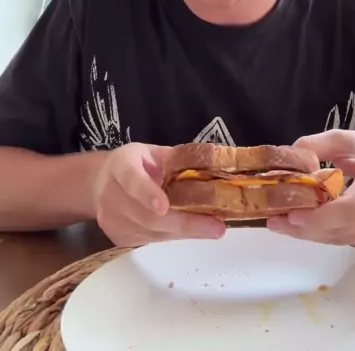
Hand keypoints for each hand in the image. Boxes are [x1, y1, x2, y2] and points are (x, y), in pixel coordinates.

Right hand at [92, 142, 225, 246]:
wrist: (100, 183)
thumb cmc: (136, 164)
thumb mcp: (153, 152)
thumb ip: (176, 159)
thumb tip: (213, 166)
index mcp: (121, 164)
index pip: (131, 179)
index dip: (147, 193)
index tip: (164, 206)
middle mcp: (111, 194)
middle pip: (146, 215)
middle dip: (183, 222)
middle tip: (215, 227)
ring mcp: (111, 220)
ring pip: (151, 232)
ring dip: (183, 232)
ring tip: (210, 228)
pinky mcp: (117, 238)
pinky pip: (149, 241)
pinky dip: (172, 236)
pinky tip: (188, 229)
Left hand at [266, 130, 354, 248]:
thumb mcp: (349, 138)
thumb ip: (318, 144)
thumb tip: (291, 157)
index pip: (351, 209)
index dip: (320, 217)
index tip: (292, 215)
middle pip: (342, 229)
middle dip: (306, 228)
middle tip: (275, 222)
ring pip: (342, 239)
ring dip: (311, 234)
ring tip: (284, 223)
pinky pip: (348, 241)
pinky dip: (326, 234)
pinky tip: (308, 224)